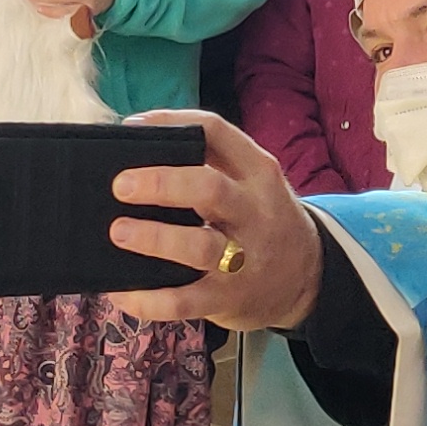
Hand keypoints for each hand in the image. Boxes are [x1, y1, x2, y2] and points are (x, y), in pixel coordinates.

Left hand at [104, 111, 323, 330]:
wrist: (307, 280)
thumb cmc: (262, 221)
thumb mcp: (253, 184)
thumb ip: (212, 163)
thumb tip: (140, 145)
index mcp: (257, 172)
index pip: (216, 134)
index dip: (170, 124)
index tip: (132, 128)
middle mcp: (253, 212)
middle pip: (209, 189)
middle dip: (161, 184)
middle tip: (122, 185)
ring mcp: (244, 259)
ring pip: (198, 247)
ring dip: (155, 239)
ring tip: (119, 232)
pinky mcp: (229, 299)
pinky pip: (185, 301)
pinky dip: (148, 299)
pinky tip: (121, 292)